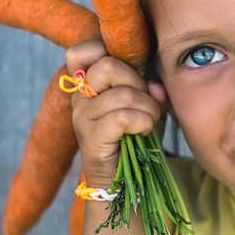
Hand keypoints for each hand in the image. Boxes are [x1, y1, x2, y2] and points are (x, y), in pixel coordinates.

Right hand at [65, 40, 167, 188]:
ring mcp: (82, 117)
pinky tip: (144, 133)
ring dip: (148, 108)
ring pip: (123, 94)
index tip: (131, 75)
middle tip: (147, 103)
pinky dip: (143, 123)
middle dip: (139, 83)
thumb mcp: (147, 108)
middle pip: (108, 66)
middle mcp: (80, 97)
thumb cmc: (135, 140)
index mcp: (89, 85)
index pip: (81, 52)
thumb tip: (154, 86)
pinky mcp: (90, 138)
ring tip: (150, 122)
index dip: (108, 53)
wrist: (123, 182)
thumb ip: (152, 90)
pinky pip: (123, 117)